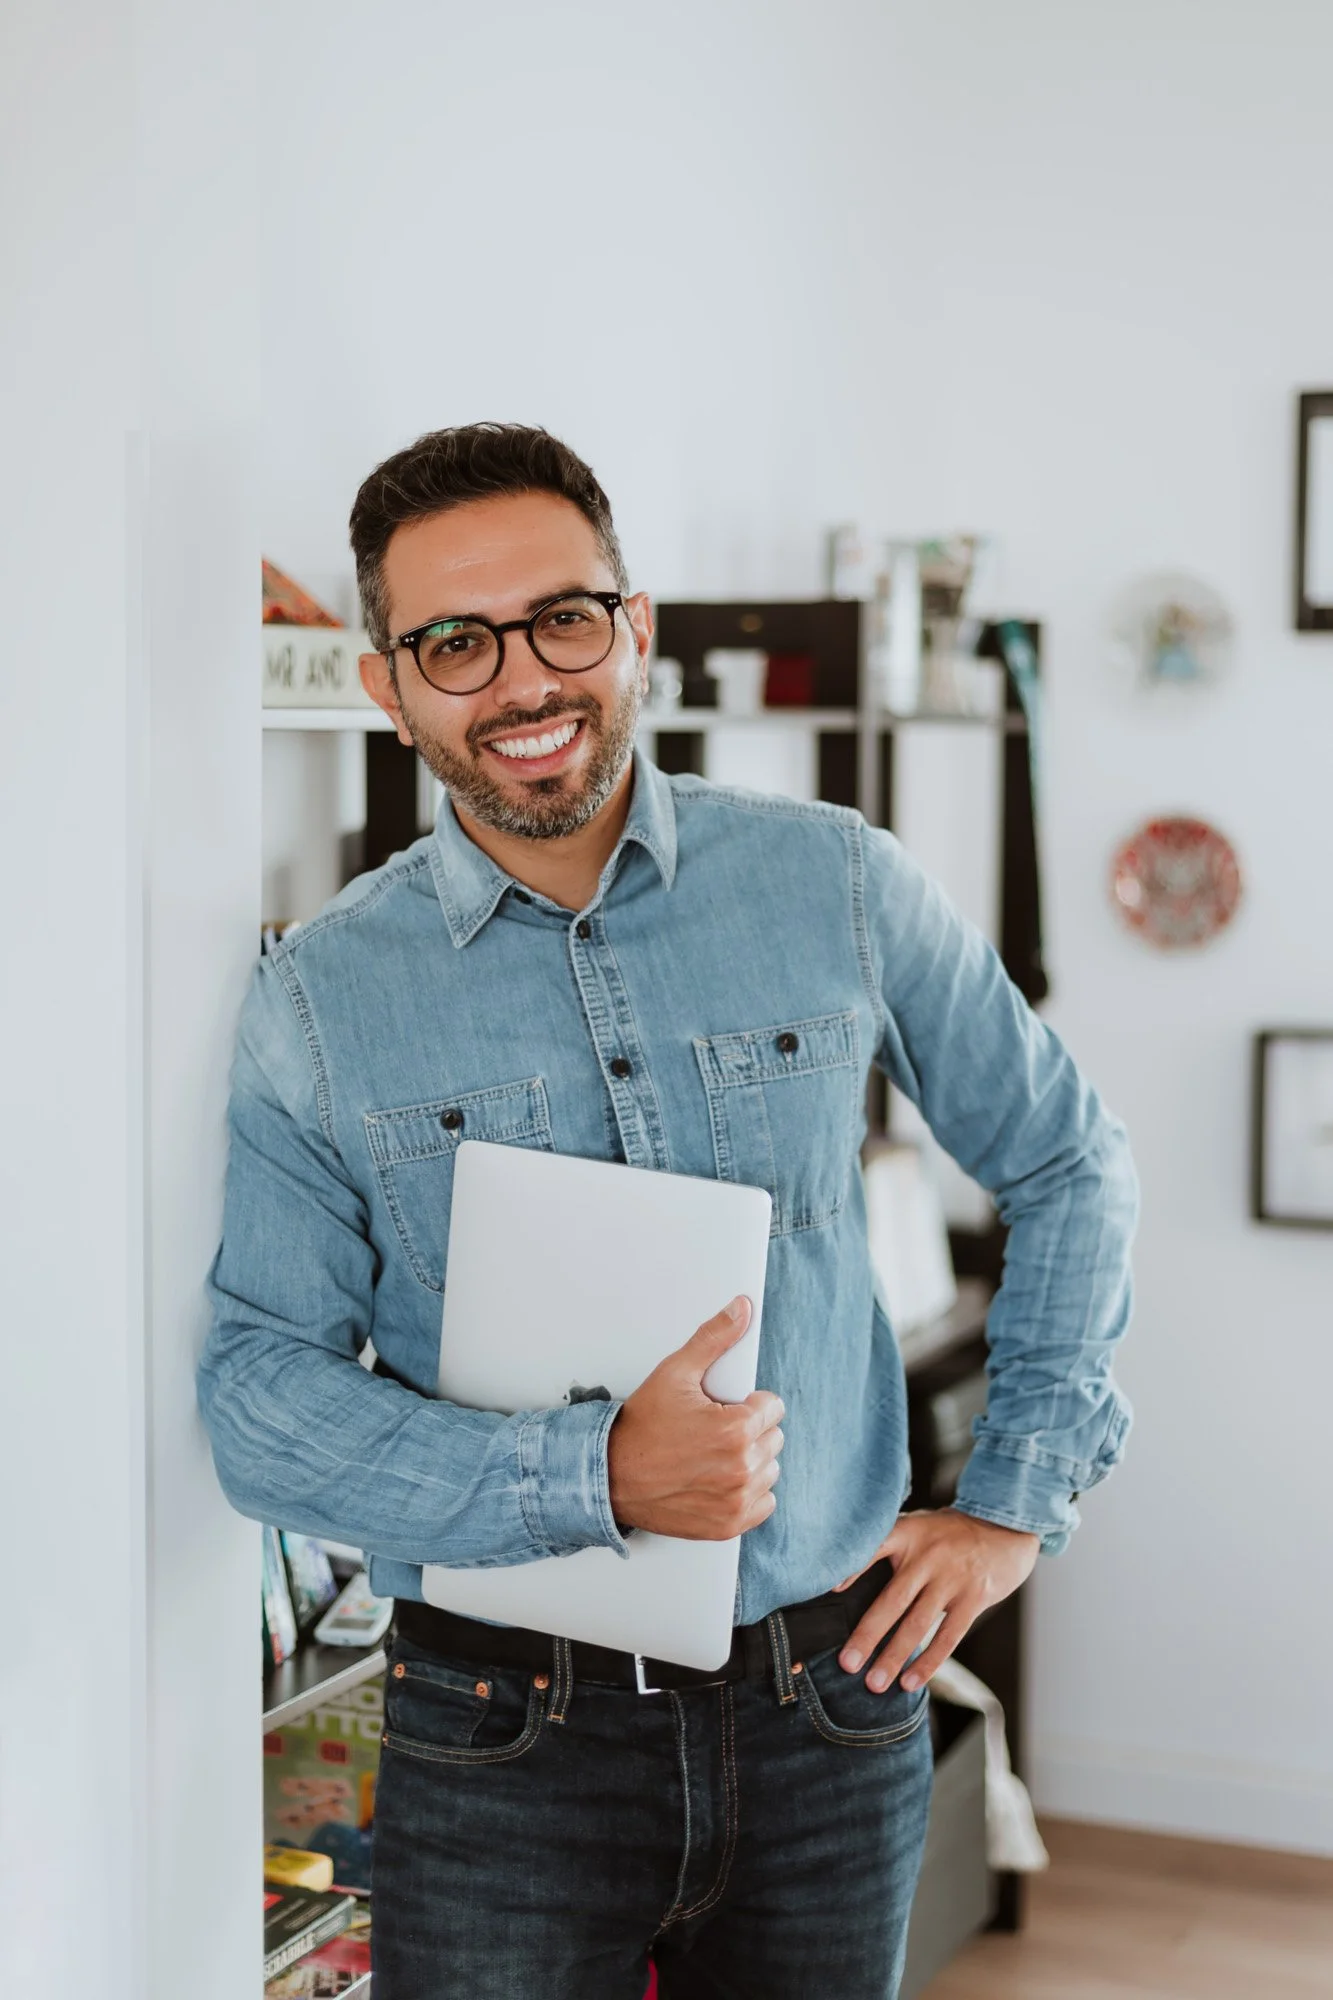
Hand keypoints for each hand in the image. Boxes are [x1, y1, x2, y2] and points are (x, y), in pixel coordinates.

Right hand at [607, 1296, 784, 1538]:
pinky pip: (764, 1503)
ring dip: (750, 1461)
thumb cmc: (640, 1428)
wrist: (610, 1477)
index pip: (772, 1407)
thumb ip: (714, 1338)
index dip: (747, 1403)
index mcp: (736, 1428)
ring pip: (769, 1470)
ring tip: (714, 1455)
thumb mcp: (674, 1372)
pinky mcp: (729, 1524)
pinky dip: (748, 1493)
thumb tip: (740, 1309)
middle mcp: (741, 1468)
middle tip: (713, 1431)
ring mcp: (736, 1500)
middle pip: (772, 1438)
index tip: (724, 1408)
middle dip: (749, 1431)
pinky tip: (720, 1480)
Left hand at [835, 1508, 1038, 1692]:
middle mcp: (927, 1556)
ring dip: (894, 1656)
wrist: (1004, 1525)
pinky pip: (948, 1636)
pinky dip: (929, 1662)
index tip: (830, 1592)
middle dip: (867, 1635)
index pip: (872, 1549)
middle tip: (847, 1664)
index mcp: (908, 1533)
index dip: (850, 1569)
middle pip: (892, 1601)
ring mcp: (951, 1578)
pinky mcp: (973, 1597)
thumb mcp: (918, 1524)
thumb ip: (889, 1544)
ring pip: (917, 1624)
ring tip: (875, 1684)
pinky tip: (911, 1681)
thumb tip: (846, 1577)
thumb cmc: (950, 1531)